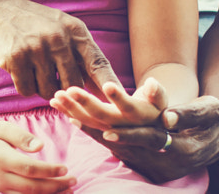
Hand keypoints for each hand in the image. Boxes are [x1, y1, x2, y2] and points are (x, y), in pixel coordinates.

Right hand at [0, 0, 120, 98]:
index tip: (121, 101)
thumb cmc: (39, 24)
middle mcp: (59, 39)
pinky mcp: (16, 58)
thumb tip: (102, 87)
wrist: (1, 10)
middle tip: (57, 84)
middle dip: (67, 91)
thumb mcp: (65, 28)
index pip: (99, 63)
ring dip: (44, 89)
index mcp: (76, 31)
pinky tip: (22, 71)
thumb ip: (81, 53)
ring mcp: (37, 48)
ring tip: (37, 72)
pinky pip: (27, 90)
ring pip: (49, 91)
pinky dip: (25, 87)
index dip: (110, 84)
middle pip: (73, 85)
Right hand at [0, 121, 75, 193]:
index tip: (65, 168)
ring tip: (68, 190)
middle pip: (31, 188)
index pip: (30, 169)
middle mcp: (0, 177)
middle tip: (74, 181)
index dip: (49, 171)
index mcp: (1, 158)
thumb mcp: (0, 127)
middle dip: (55, 187)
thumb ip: (21, 137)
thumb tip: (41, 146)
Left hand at [50, 79, 167, 129]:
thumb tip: (151, 83)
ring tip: (56, 96)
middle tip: (69, 89)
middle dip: (86, 102)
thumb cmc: (158, 109)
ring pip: (89, 121)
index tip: (107, 85)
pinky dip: (70, 114)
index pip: (129, 107)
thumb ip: (157, 93)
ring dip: (71, 109)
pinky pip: (83, 124)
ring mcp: (111, 131)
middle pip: (104, 116)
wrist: (154, 135)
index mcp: (140, 117)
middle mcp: (124, 127)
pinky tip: (57, 105)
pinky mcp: (100, 131)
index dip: (119, 98)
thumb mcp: (162, 101)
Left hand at [80, 95, 218, 182]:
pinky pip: (120, 153)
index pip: (150, 142)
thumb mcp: (208, 110)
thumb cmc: (214, 118)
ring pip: (120, 152)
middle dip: (100, 133)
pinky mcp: (148, 168)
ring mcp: (156, 169)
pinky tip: (81, 123)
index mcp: (182, 150)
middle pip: (128, 148)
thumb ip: (189, 113)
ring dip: (95, 135)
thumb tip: (168, 117)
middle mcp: (166, 164)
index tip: (106, 128)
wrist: (216, 139)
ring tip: (70, 115)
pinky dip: (101, 139)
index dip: (128, 135)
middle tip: (75, 118)